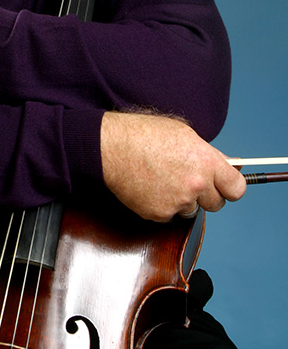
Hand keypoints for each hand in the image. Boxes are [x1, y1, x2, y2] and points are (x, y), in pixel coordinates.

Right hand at [100, 111, 245, 221]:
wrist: (110, 147)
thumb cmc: (143, 133)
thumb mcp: (183, 133)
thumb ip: (205, 153)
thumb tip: (221, 166)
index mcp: (206, 161)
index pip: (237, 188)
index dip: (232, 187)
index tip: (227, 187)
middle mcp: (196, 184)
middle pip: (217, 204)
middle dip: (207, 195)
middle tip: (191, 182)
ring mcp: (177, 202)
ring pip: (191, 210)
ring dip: (183, 200)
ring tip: (163, 180)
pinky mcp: (159, 214)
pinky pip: (169, 215)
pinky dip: (162, 205)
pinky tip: (150, 187)